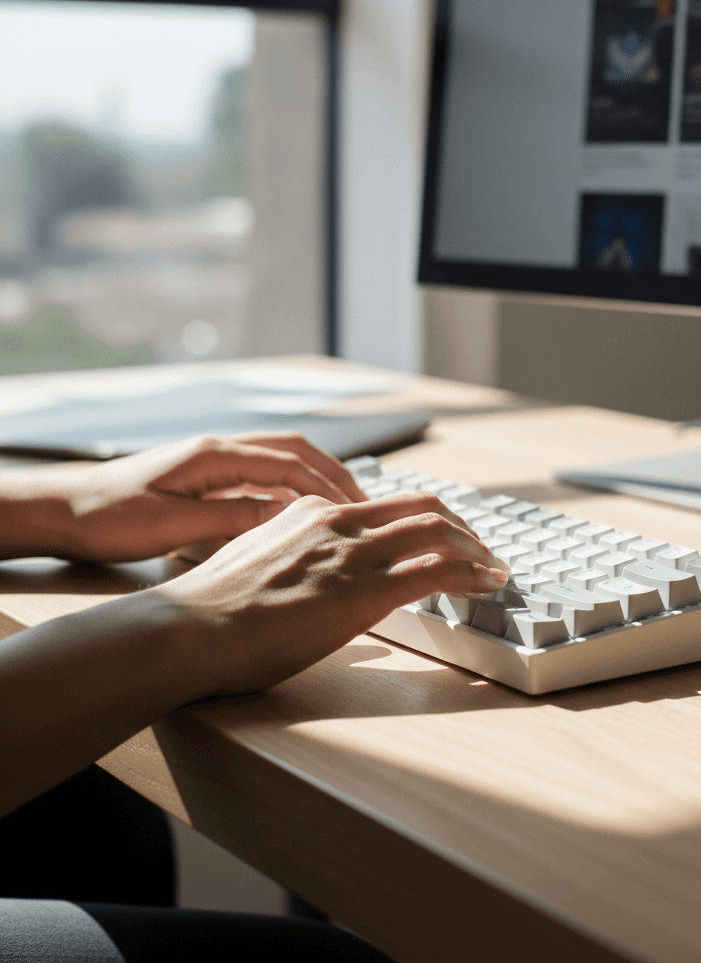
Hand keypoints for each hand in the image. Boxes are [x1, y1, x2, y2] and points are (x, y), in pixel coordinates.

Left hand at [35, 431, 365, 562]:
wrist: (64, 510)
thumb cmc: (109, 516)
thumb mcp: (174, 525)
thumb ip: (233, 518)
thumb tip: (285, 517)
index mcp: (215, 455)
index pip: (289, 463)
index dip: (327, 485)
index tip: (355, 508)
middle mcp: (219, 449)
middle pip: (294, 449)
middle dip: (333, 472)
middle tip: (363, 502)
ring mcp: (213, 460)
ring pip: (280, 459)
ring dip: (315, 477)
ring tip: (343, 506)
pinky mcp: (206, 476)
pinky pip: (261, 475)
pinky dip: (289, 488)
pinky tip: (299, 511)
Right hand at [163, 490, 508, 695]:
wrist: (189, 629)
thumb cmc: (213, 612)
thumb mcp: (259, 566)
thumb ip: (296, 564)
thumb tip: (324, 589)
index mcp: (311, 512)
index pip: (385, 504)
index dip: (425, 519)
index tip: (443, 538)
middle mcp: (338, 521)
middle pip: (423, 505)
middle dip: (462, 527)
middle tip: (481, 552)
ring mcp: (353, 552)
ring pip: (438, 529)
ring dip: (476, 549)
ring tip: (494, 570)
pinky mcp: (364, 588)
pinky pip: (437, 569)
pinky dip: (472, 573)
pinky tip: (486, 586)